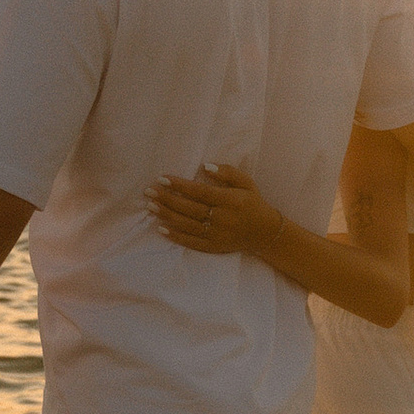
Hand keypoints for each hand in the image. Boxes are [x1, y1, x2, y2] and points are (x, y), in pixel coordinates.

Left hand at [146, 162, 279, 257]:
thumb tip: (205, 166)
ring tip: (150, 206)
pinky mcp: (213, 247)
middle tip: (149, 191)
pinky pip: (191, 242)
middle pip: (189, 208)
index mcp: (230, 200)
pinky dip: (175, 236)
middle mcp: (222, 218)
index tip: (162, 178)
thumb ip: (227, 172)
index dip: (179, 185)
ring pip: (187, 224)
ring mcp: (217, 235)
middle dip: (167, 199)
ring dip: (166, 215)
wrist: (264, 233)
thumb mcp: (246, 182)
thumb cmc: (252, 202)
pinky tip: (161, 228)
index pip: (199, 192)